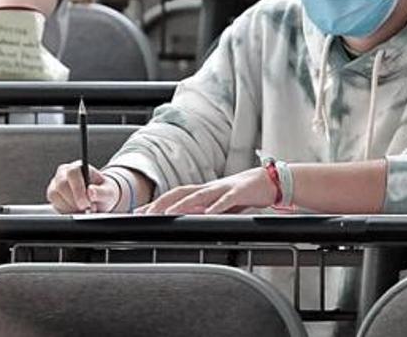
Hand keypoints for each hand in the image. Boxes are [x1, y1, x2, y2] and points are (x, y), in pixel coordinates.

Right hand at [46, 162, 119, 212]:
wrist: (98, 201)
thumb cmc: (103, 193)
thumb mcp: (108, 193)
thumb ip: (101, 192)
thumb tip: (91, 191)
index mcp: (79, 167)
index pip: (73, 172)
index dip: (78, 189)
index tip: (86, 203)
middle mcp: (64, 173)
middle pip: (61, 185)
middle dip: (74, 201)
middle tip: (86, 209)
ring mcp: (56, 183)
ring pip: (55, 195)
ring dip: (70, 207)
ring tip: (83, 211)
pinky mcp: (53, 195)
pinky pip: (54, 204)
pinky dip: (65, 211)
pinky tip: (76, 211)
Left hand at [136, 168, 274, 214]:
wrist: (267, 182)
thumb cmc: (241, 195)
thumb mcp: (218, 206)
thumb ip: (202, 212)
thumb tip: (184, 222)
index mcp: (203, 191)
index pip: (174, 195)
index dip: (156, 203)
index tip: (139, 212)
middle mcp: (209, 187)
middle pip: (181, 192)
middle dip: (162, 202)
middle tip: (146, 213)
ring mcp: (223, 188)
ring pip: (199, 194)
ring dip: (183, 204)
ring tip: (169, 213)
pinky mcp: (240, 192)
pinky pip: (227, 199)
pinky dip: (217, 206)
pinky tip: (209, 213)